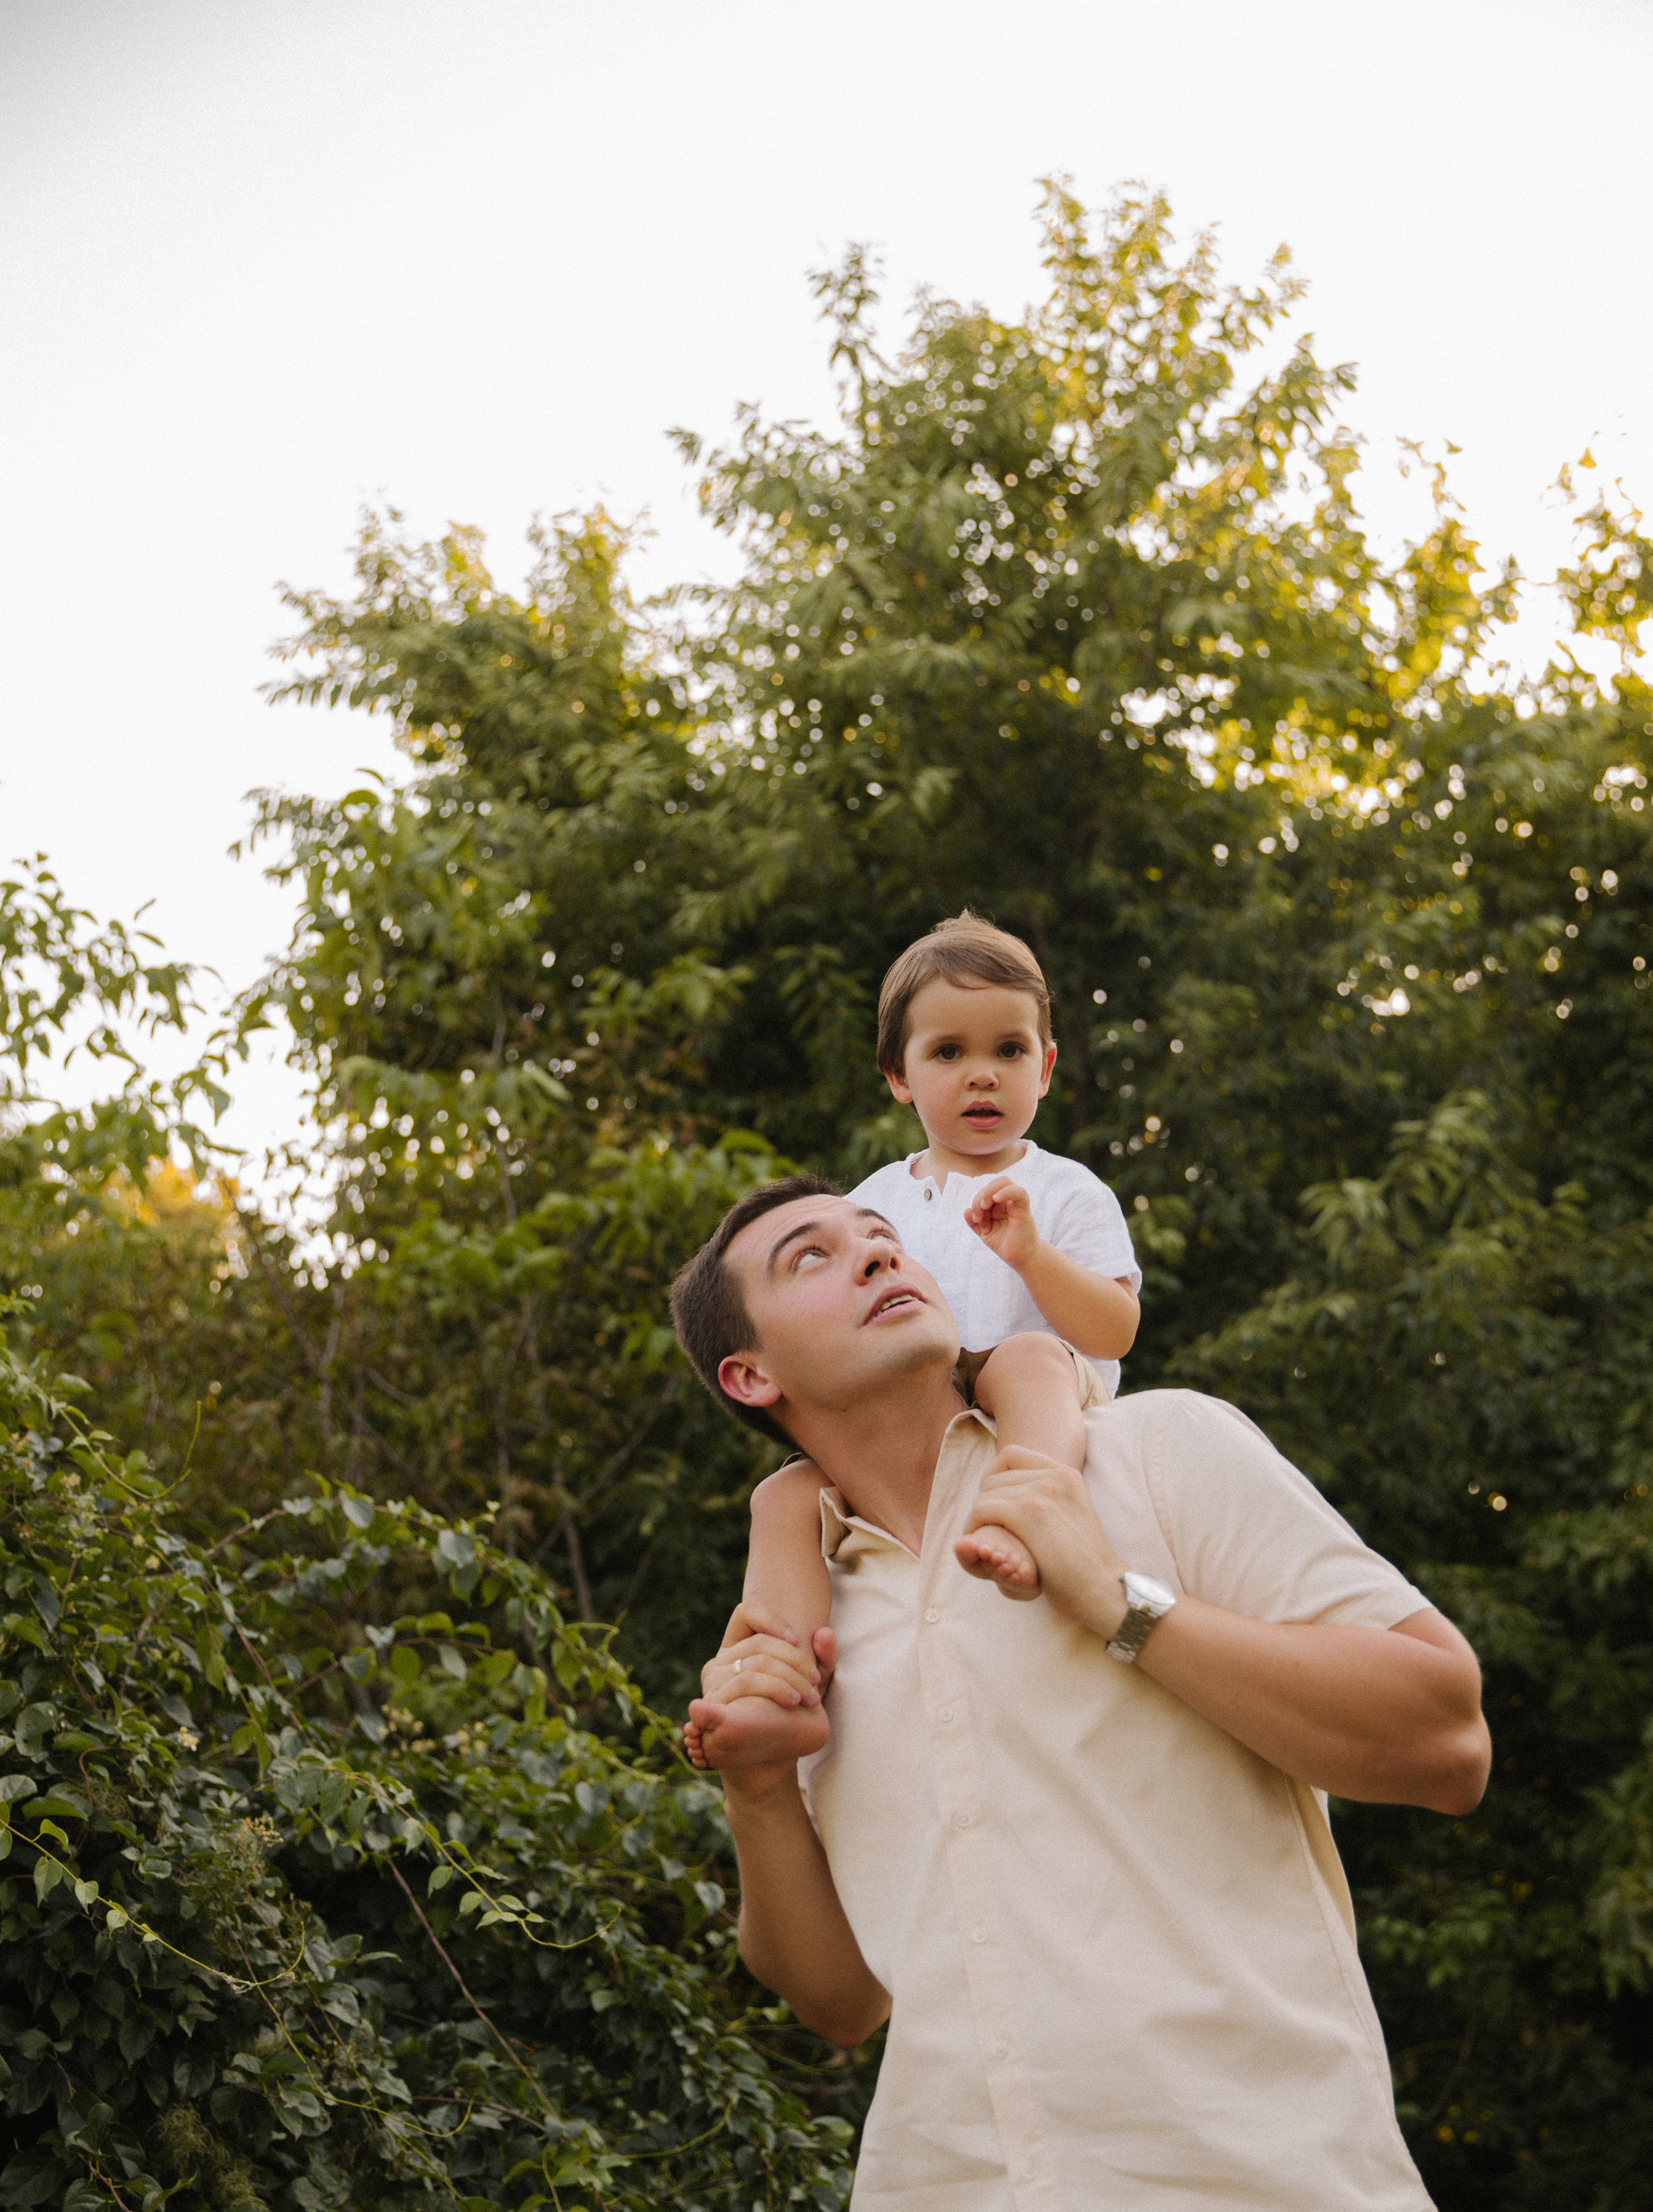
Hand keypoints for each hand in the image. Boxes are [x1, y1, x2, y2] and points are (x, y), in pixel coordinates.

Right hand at [687, 1603, 836, 1786]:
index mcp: (737, 1649)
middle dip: (794, 1663)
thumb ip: (824, 1659)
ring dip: (785, 1684)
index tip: (797, 1640)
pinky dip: (743, 1696)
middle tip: (815, 1687)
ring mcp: (712, 1686)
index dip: (771, 1620)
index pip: (746, 1613)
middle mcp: (719, 1663)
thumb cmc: (790, 1716)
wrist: (773, 1760)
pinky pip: (733, 1692)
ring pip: (752, 1670)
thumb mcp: (813, 1685)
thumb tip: (824, 1633)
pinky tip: (767, 1700)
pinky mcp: (712, 1709)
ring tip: (803, 1701)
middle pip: (759, 1646)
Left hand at [961, 1447, 1127, 1636]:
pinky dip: (974, 1528)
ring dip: (978, 1520)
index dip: (993, 1477)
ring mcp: (1044, 1493)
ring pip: (985, 1495)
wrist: (1101, 1590)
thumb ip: (1047, 1497)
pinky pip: (982, 1511)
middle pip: (994, 1477)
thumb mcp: (1071, 1516)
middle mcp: (1056, 1476)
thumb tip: (1014, 1489)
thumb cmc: (1083, 1564)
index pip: (1011, 1454)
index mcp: (1067, 1474)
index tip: (993, 1504)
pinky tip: (981, 1547)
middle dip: (984, 1504)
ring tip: (984, 1542)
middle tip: (987, 1531)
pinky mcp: (1030, 1515)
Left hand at [963, 1177, 1039, 1270]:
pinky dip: (1006, 1191)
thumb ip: (975, 1223)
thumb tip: (966, 1211)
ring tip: (984, 1208)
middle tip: (978, 1216)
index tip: (976, 1220)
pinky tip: (996, 1198)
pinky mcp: (1025, 1211)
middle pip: (994, 1183)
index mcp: (999, 1204)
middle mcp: (1009, 1201)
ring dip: (988, 1192)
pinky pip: (1019, 1192)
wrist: (1020, 1258)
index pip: (987, 1190)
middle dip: (980, 1196)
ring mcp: (1017, 1204)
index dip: (977, 1201)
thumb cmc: (1005, 1244)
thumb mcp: (985, 1233)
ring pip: (1004, 1182)